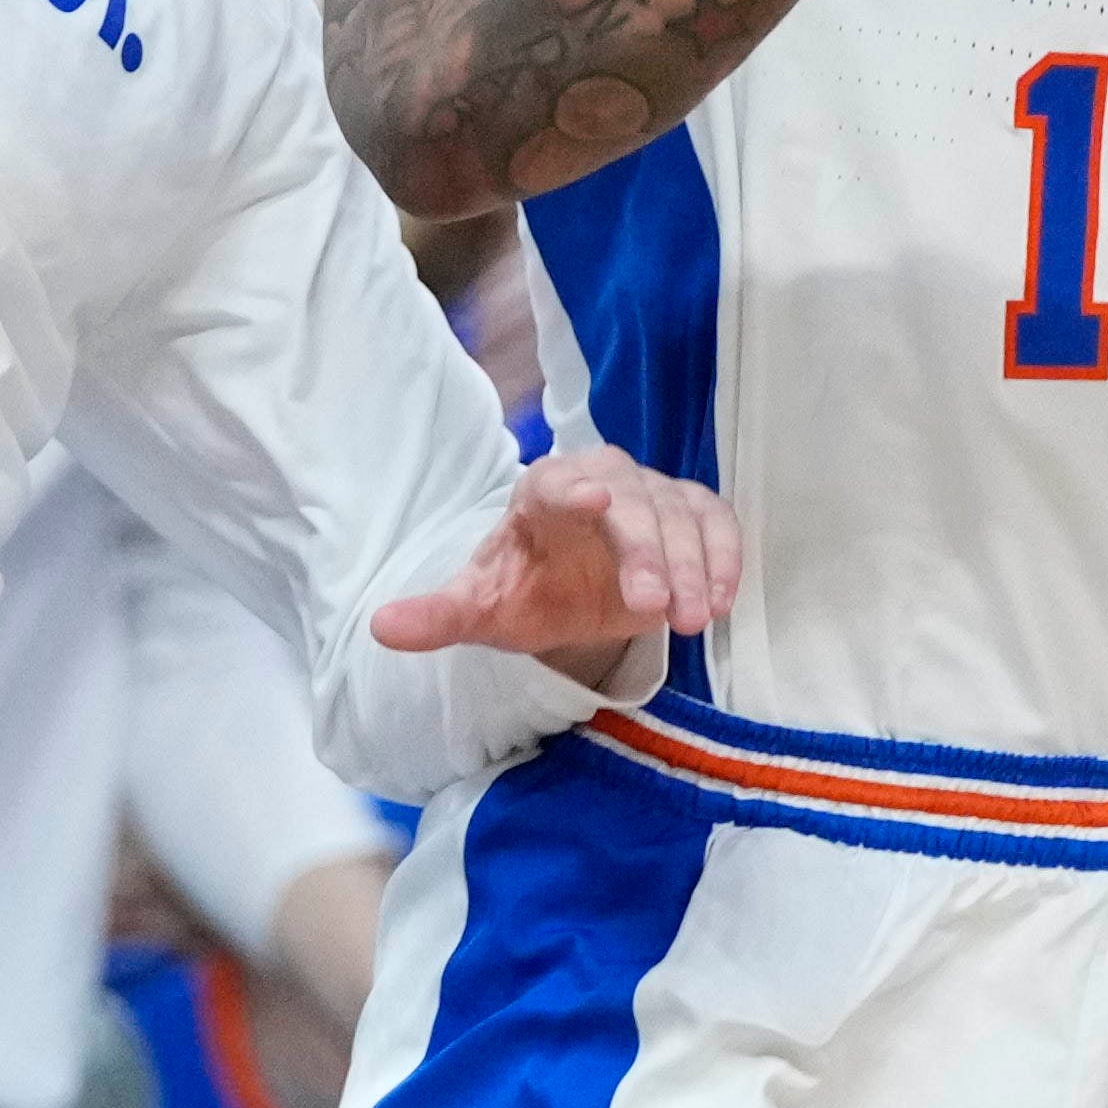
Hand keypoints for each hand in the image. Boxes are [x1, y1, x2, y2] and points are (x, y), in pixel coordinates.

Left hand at [373, 441, 742, 682]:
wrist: (569, 587)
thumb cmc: (525, 589)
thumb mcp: (481, 608)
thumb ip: (439, 616)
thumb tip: (382, 628)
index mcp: (544, 491)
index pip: (560, 483)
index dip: (577, 489)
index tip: (596, 500)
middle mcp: (603, 480)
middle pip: (633, 504)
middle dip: (648, 553)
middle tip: (655, 606)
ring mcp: (652, 494)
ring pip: (681, 516)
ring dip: (693, 565)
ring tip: (695, 619)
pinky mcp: (690, 515)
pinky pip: (716, 524)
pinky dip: (725, 556)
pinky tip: (725, 600)